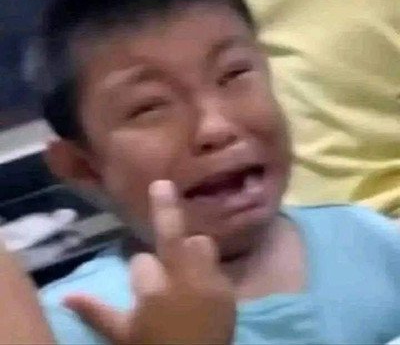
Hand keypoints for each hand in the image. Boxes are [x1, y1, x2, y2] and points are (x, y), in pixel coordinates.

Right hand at [64, 180, 235, 344]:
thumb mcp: (123, 336)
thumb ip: (97, 311)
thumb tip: (64, 294)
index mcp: (153, 290)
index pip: (140, 261)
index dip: (139, 272)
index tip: (142, 286)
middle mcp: (182, 279)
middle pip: (173, 234)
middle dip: (165, 207)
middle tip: (162, 184)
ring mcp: (209, 282)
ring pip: (200, 244)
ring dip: (190, 250)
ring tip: (185, 264)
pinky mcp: (229, 289)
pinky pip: (216, 266)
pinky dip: (206, 271)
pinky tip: (201, 286)